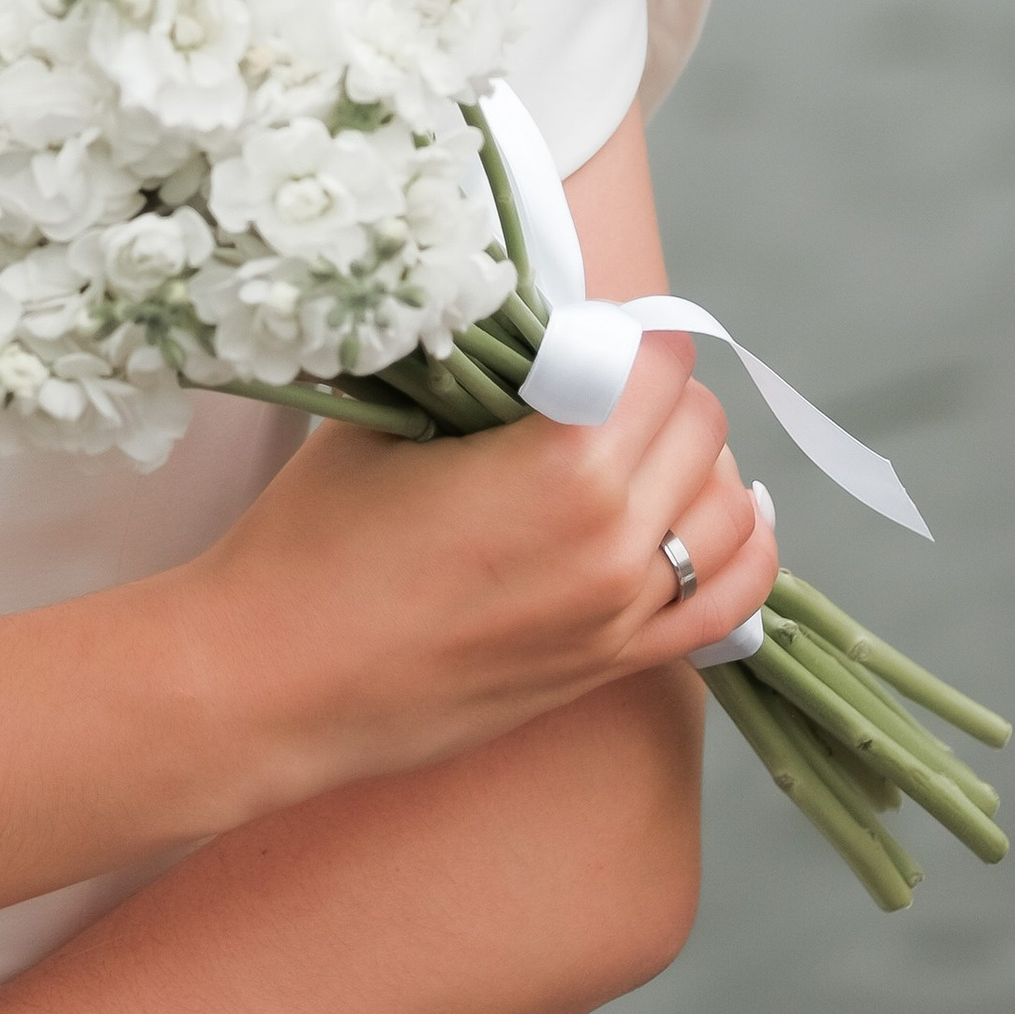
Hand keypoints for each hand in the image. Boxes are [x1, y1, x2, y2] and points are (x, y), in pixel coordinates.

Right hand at [189, 335, 774, 807]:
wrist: (274, 680)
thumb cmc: (311, 544)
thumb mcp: (387, 424)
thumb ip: (472, 375)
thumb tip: (526, 333)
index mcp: (564, 467)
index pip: (657, 364)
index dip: (624, 336)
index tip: (585, 335)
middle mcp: (615, 542)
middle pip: (700, 428)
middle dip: (657, 393)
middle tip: (599, 384)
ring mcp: (622, 615)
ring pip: (728, 510)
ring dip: (697, 464)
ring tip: (643, 446)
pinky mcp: (613, 666)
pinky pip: (730, 603)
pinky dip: (740, 551)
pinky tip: (718, 518)